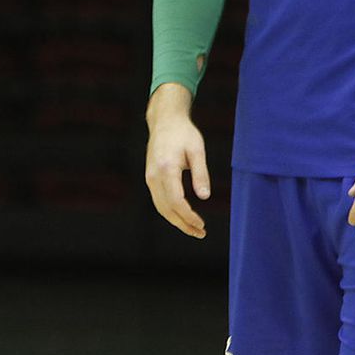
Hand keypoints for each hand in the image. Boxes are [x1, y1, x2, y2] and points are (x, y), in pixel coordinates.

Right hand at [144, 83, 210, 239]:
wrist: (164, 121)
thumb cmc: (184, 133)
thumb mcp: (197, 150)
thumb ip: (200, 174)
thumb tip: (205, 197)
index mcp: (166, 168)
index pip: (176, 201)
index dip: (188, 216)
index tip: (202, 224)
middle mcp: (154, 176)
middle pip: (167, 209)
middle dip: (183, 224)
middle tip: (201, 233)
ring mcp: (150, 178)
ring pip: (161, 207)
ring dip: (176, 221)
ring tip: (194, 229)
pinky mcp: (150, 178)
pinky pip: (159, 201)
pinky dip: (170, 212)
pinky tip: (183, 216)